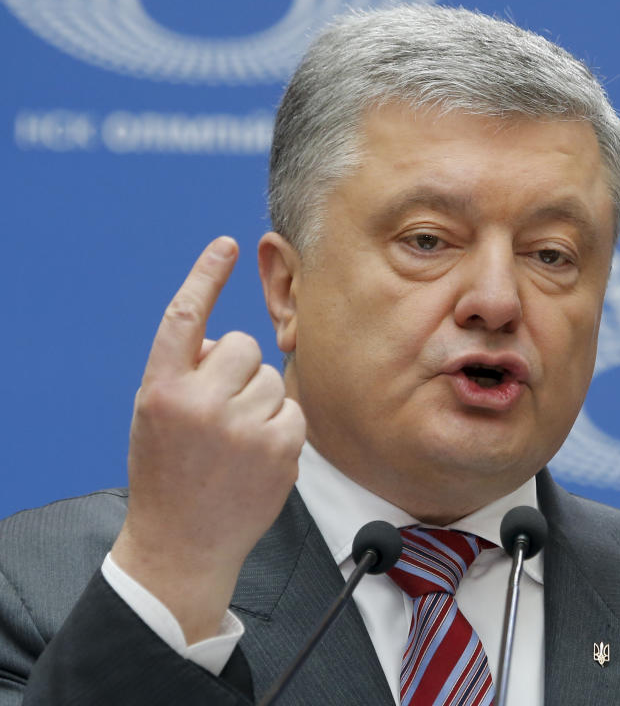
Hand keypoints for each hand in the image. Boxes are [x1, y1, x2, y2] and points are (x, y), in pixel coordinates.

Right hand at [111, 236, 305, 642]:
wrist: (183, 544)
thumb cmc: (169, 472)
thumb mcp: (156, 416)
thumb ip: (186, 373)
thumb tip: (230, 344)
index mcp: (160, 389)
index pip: (184, 318)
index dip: (206, 276)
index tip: (227, 245)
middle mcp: (199, 403)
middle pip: (244, 346)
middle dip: (238, 370)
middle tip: (221, 411)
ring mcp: (241, 426)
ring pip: (273, 378)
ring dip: (260, 401)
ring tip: (236, 442)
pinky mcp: (279, 447)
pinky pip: (293, 409)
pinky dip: (281, 427)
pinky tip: (258, 456)